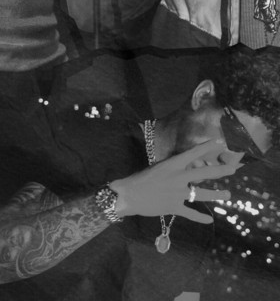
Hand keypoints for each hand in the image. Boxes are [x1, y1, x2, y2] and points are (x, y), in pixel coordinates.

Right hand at [110, 139, 237, 223]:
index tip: (217, 142)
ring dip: (217, 195)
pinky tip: (209, 220)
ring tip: (228, 195)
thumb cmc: (139, 179)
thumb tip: (183, 170)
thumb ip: (172, 169)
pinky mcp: (175, 207)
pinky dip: (200, 218)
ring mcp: (178, 193)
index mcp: (172, 165)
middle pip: (204, 173)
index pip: (192, 153)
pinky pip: (191, 213)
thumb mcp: (156, 168)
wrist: (129, 195)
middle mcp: (178, 177)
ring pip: (203, 194)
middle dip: (221, 171)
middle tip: (233, 169)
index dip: (206, 147)